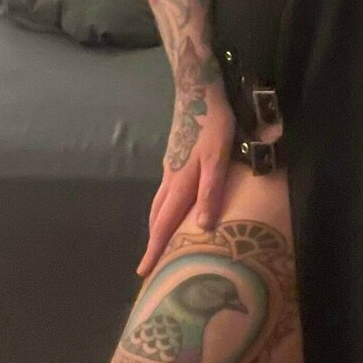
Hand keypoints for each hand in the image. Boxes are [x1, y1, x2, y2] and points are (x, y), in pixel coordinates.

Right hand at [137, 81, 236, 278]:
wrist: (197, 91)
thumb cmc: (213, 124)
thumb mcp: (219, 157)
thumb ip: (211, 190)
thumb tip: (202, 228)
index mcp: (181, 183)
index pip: (164, 224)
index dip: (155, 248)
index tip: (143, 272)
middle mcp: (170, 178)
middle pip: (157, 216)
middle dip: (153, 241)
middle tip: (149, 264)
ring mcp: (170, 167)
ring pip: (159, 203)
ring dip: (157, 224)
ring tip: (159, 241)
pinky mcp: (174, 157)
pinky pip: (165, 191)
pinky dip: (164, 207)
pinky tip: (173, 207)